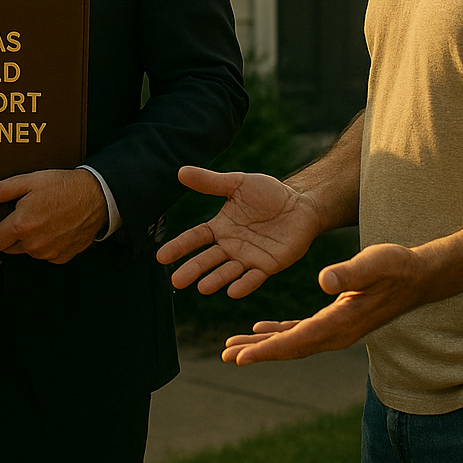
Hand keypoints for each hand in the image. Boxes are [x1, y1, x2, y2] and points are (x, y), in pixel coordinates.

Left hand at [0, 168, 106, 263]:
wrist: (96, 196)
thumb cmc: (63, 187)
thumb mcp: (29, 181)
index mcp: (21, 225)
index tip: (1, 223)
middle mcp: (33, 244)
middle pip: (9, 248)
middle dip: (13, 234)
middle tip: (27, 214)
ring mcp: (48, 253)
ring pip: (27, 251)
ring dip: (30, 239)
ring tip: (44, 218)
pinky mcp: (61, 257)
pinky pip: (45, 254)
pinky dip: (47, 244)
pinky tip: (55, 227)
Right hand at [156, 166, 322, 297]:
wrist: (302, 204)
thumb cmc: (269, 193)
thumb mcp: (237, 183)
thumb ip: (210, 182)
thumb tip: (180, 171)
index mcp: (221, 228)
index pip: (195, 238)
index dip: (179, 247)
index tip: (161, 257)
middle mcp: (231, 246)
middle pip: (208, 259)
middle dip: (193, 269)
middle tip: (177, 280)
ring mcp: (249, 258)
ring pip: (228, 271)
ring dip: (215, 279)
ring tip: (202, 288)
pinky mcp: (269, 265)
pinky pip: (254, 277)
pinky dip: (244, 284)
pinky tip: (233, 291)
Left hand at [220, 243, 427, 363]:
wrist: (419, 276)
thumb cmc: (398, 267)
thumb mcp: (375, 262)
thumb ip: (350, 272)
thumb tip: (324, 280)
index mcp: (341, 323)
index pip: (296, 341)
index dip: (266, 350)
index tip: (240, 357)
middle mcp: (337, 333)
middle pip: (289, 348)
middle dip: (257, 352)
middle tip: (225, 355)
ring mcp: (337, 330)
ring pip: (293, 342)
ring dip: (264, 345)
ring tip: (233, 347)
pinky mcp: (336, 321)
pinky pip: (302, 332)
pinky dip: (280, 333)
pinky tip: (262, 329)